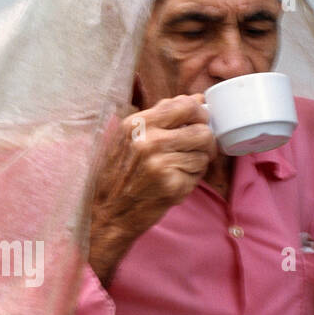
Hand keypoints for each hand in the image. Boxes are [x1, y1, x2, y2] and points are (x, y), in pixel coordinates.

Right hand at [89, 94, 217, 284]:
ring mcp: (161, 164)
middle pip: (202, 131)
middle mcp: (148, 141)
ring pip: (204, 154)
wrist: (108, 214)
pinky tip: (173, 183)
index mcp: (137, 123)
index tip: (198, 123)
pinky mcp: (172, 186)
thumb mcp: (129, 137)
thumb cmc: (119, 175)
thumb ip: (161, 116)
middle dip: (205, 141)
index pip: (185, 105)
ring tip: (178, 169)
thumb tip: (197, 99)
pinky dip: (191, 180)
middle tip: (198, 149)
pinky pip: (199, 175)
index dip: (199, 114)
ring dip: (198, 162)